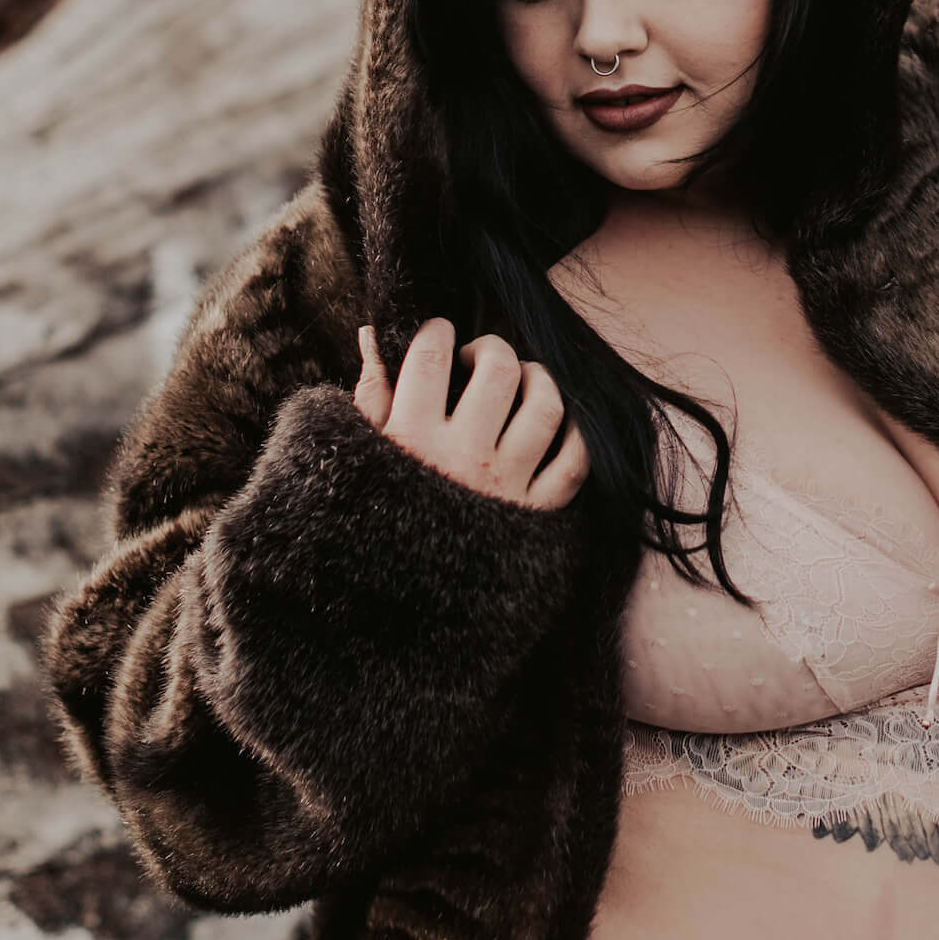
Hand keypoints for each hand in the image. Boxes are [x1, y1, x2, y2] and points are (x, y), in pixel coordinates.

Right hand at [355, 320, 588, 511]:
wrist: (394, 608)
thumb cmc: (372, 519)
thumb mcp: (361, 455)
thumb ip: (371, 393)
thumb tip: (372, 335)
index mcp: (410, 438)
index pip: (432, 356)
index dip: (437, 331)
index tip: (438, 336)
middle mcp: (462, 457)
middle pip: (498, 371)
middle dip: (492, 349)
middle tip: (480, 358)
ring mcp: (504, 485)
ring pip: (545, 406)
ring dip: (538, 379)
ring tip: (521, 379)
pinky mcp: (535, 514)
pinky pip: (575, 461)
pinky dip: (576, 432)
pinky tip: (559, 419)